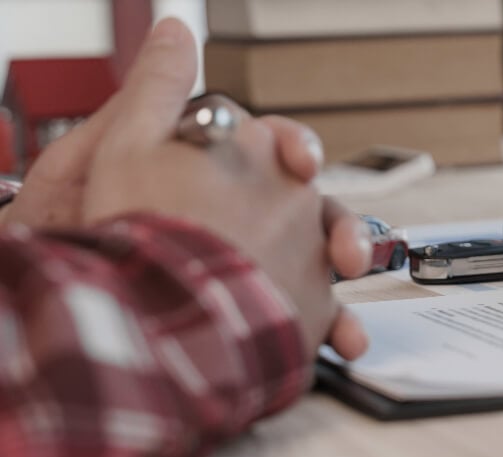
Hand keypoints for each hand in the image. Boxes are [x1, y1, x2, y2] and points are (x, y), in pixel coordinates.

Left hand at [0, 32, 369, 295]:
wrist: (117, 317)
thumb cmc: (114, 234)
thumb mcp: (127, 148)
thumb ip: (160, 90)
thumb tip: (175, 32)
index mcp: (220, 178)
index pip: (273, 152)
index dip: (293, 151)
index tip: (300, 161)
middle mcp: (246, 221)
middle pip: (309, 206)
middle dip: (333, 217)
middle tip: (337, 230)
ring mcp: (263, 267)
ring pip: (323, 257)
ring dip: (345, 259)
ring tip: (347, 267)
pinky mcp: (272, 315)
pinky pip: (317, 315)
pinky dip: (337, 326)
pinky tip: (344, 336)